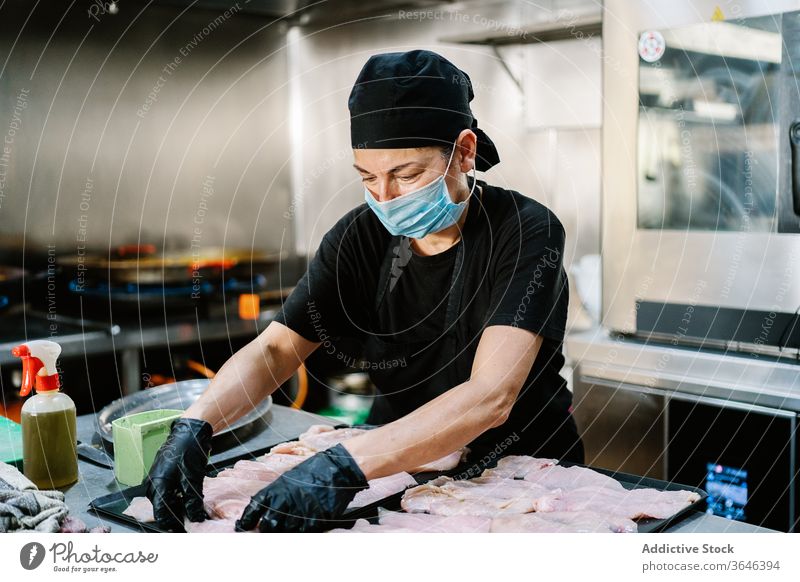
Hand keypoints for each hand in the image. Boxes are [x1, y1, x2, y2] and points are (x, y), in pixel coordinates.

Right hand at [144, 417, 212, 530]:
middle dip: (175, 515)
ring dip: (177, 505)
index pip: (160, 514)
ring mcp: (157, 476)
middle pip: (161, 507)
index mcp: (157, 485)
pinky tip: (189, 495)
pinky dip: (177, 495)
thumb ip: (192, 500)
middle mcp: (153, 483)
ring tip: (192, 508)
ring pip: (165, 498)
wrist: (190, 429)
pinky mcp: (163, 472)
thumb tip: (196, 518)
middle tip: (191, 519)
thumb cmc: (189, 450)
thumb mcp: (193, 478)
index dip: (172, 524)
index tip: (183, 529)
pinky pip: (167, 489)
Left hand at [235, 443, 367, 532]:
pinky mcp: (314, 519)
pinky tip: (305, 524)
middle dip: (267, 529)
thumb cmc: (314, 470)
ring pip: (285, 531)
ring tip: (291, 523)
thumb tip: (265, 508)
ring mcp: (300, 512)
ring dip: (286, 530)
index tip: (242, 527)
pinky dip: (303, 531)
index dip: (246, 521)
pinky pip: (303, 532)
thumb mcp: (289, 477)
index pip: (254, 509)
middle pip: (268, 525)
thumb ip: (277, 494)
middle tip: (271, 528)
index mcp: (276, 489)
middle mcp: (285, 501)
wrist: (337, 468)